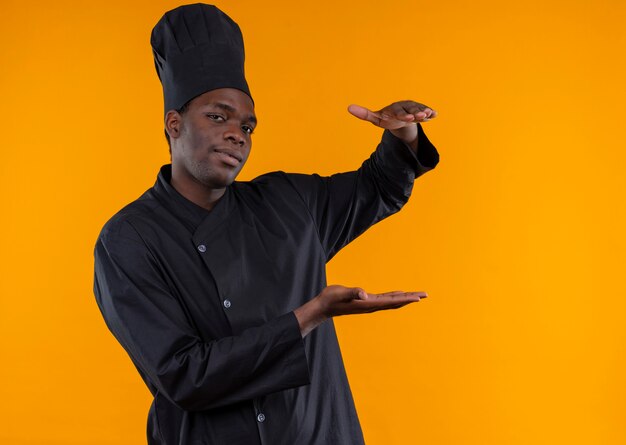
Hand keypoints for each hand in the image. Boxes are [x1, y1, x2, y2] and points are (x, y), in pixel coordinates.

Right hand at [294, 285, 426, 336]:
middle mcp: (371, 306)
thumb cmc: (331, 298)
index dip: (406, 298)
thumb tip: (364, 294)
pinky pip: (384, 300)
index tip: (419, 297)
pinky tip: (397, 295)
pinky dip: (394, 297)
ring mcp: (369, 305)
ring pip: (391, 302)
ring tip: (417, 296)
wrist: (323, 307)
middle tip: (425, 294)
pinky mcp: (365, 303)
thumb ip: (353, 292)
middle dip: (411, 298)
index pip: (392, 300)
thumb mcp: (341, 292)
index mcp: (368, 303)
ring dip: (404, 299)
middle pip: (396, 302)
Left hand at [348, 101, 436, 148]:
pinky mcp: (422, 111)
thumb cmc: (388, 118)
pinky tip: (435, 114)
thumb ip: (364, 114)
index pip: (398, 112)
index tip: (407, 118)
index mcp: (395, 108)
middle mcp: (406, 107)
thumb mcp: (377, 118)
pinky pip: (427, 111)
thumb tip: (348, 107)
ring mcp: (415, 108)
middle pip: (411, 110)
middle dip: (415, 113)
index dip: (403, 115)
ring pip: (420, 110)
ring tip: (429, 114)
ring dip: (424, 112)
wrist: (401, 117)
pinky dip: (431, 113)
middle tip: (419, 117)